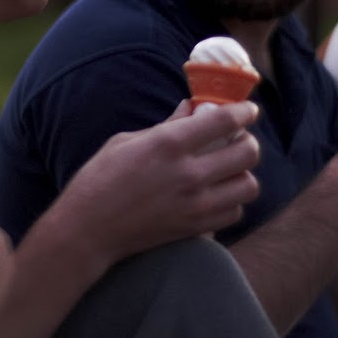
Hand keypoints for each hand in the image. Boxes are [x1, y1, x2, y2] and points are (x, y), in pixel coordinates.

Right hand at [49, 101, 261, 260]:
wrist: (88, 230)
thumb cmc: (99, 180)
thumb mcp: (126, 141)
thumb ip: (166, 125)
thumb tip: (191, 107)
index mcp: (169, 144)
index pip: (224, 120)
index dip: (244, 111)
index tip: (248, 110)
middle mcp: (188, 173)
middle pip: (247, 152)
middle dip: (248, 141)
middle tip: (237, 139)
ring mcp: (195, 204)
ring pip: (249, 185)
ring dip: (243, 174)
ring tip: (229, 170)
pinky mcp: (195, 228)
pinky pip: (235, 212)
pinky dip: (232, 202)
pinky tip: (218, 195)